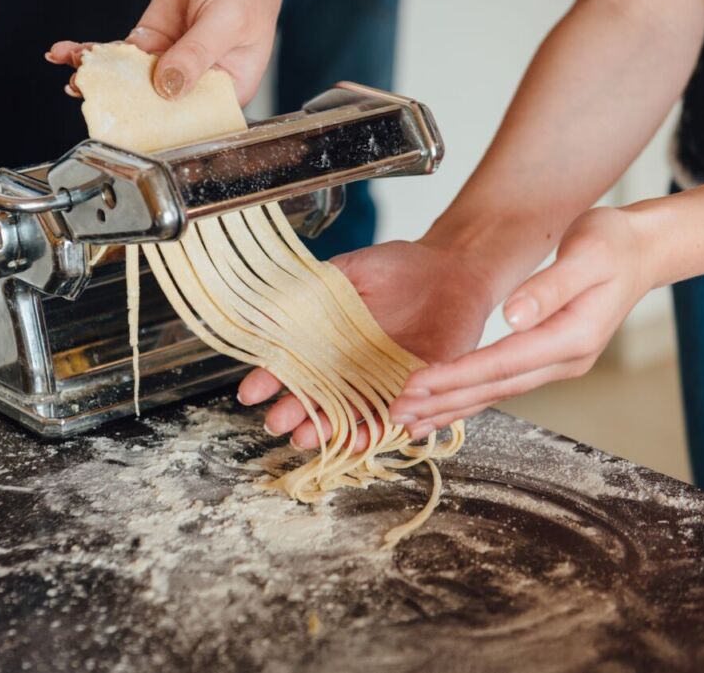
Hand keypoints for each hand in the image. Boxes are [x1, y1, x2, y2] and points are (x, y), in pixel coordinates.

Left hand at [48, 0, 288, 105]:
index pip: (189, 122)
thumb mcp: (227, 21)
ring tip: (73, 74)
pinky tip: (66, 51)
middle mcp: (192, 87)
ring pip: (127, 81)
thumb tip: (167, 85)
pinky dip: (91, 52)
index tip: (127, 128)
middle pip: (151, 107)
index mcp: (223, 94)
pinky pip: (117, 55)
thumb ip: (197, 53)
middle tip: (89, 97)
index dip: (158, 130)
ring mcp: (165, 67)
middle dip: (117, 105)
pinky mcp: (147, 44)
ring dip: (97, 78)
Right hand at [239, 240, 495, 449]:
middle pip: (319, 402)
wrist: (453, 266)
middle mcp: (354, 372)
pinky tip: (364, 435)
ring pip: (355, 417)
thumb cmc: (400, 266)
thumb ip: (313, 287)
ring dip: (332, 431)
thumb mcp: (349, 271)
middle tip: (277, 423)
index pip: (295, 369)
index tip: (250, 392)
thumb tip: (267, 300)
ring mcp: (386, 384)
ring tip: (310, 437)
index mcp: (330, 345)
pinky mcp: (423, 389)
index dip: (270, 381)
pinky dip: (383, 427)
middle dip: (296, 416)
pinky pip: (401, 415)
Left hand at [392, 207, 653, 436]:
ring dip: (450, 408)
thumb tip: (514, 316)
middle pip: (494, 388)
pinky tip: (440, 408)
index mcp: (572, 336)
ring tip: (407, 422)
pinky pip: (501, 384)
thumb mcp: (587, 253)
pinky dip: (468, 398)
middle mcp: (565, 360)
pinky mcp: (548, 360)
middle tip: (397, 414)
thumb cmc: (612, 244)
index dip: (457, 376)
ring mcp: (558, 365)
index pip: (503, 364)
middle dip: (443, 402)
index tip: (417, 385)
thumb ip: (550, 286)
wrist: (640, 252)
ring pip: (495, 393)